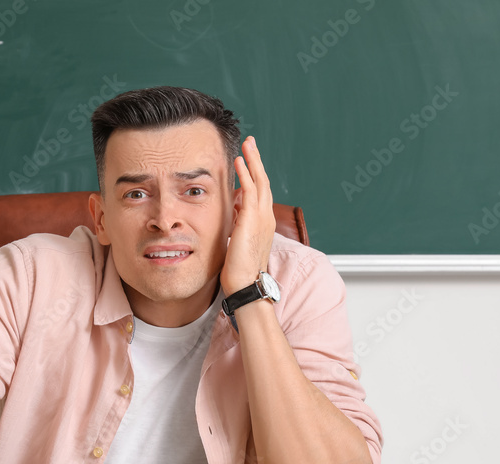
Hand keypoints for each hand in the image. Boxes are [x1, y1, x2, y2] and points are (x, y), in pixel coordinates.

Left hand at [221, 136, 275, 294]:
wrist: (245, 285)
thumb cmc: (239, 270)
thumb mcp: (238, 241)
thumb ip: (238, 224)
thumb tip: (233, 210)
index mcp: (262, 222)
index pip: (260, 192)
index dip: (254, 174)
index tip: (247, 160)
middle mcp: (265, 217)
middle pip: (263, 181)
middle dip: (256, 161)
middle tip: (251, 143)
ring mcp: (261, 218)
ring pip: (260, 182)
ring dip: (252, 161)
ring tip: (247, 144)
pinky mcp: (252, 220)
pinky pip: (251, 191)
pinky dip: (246, 174)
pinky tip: (239, 162)